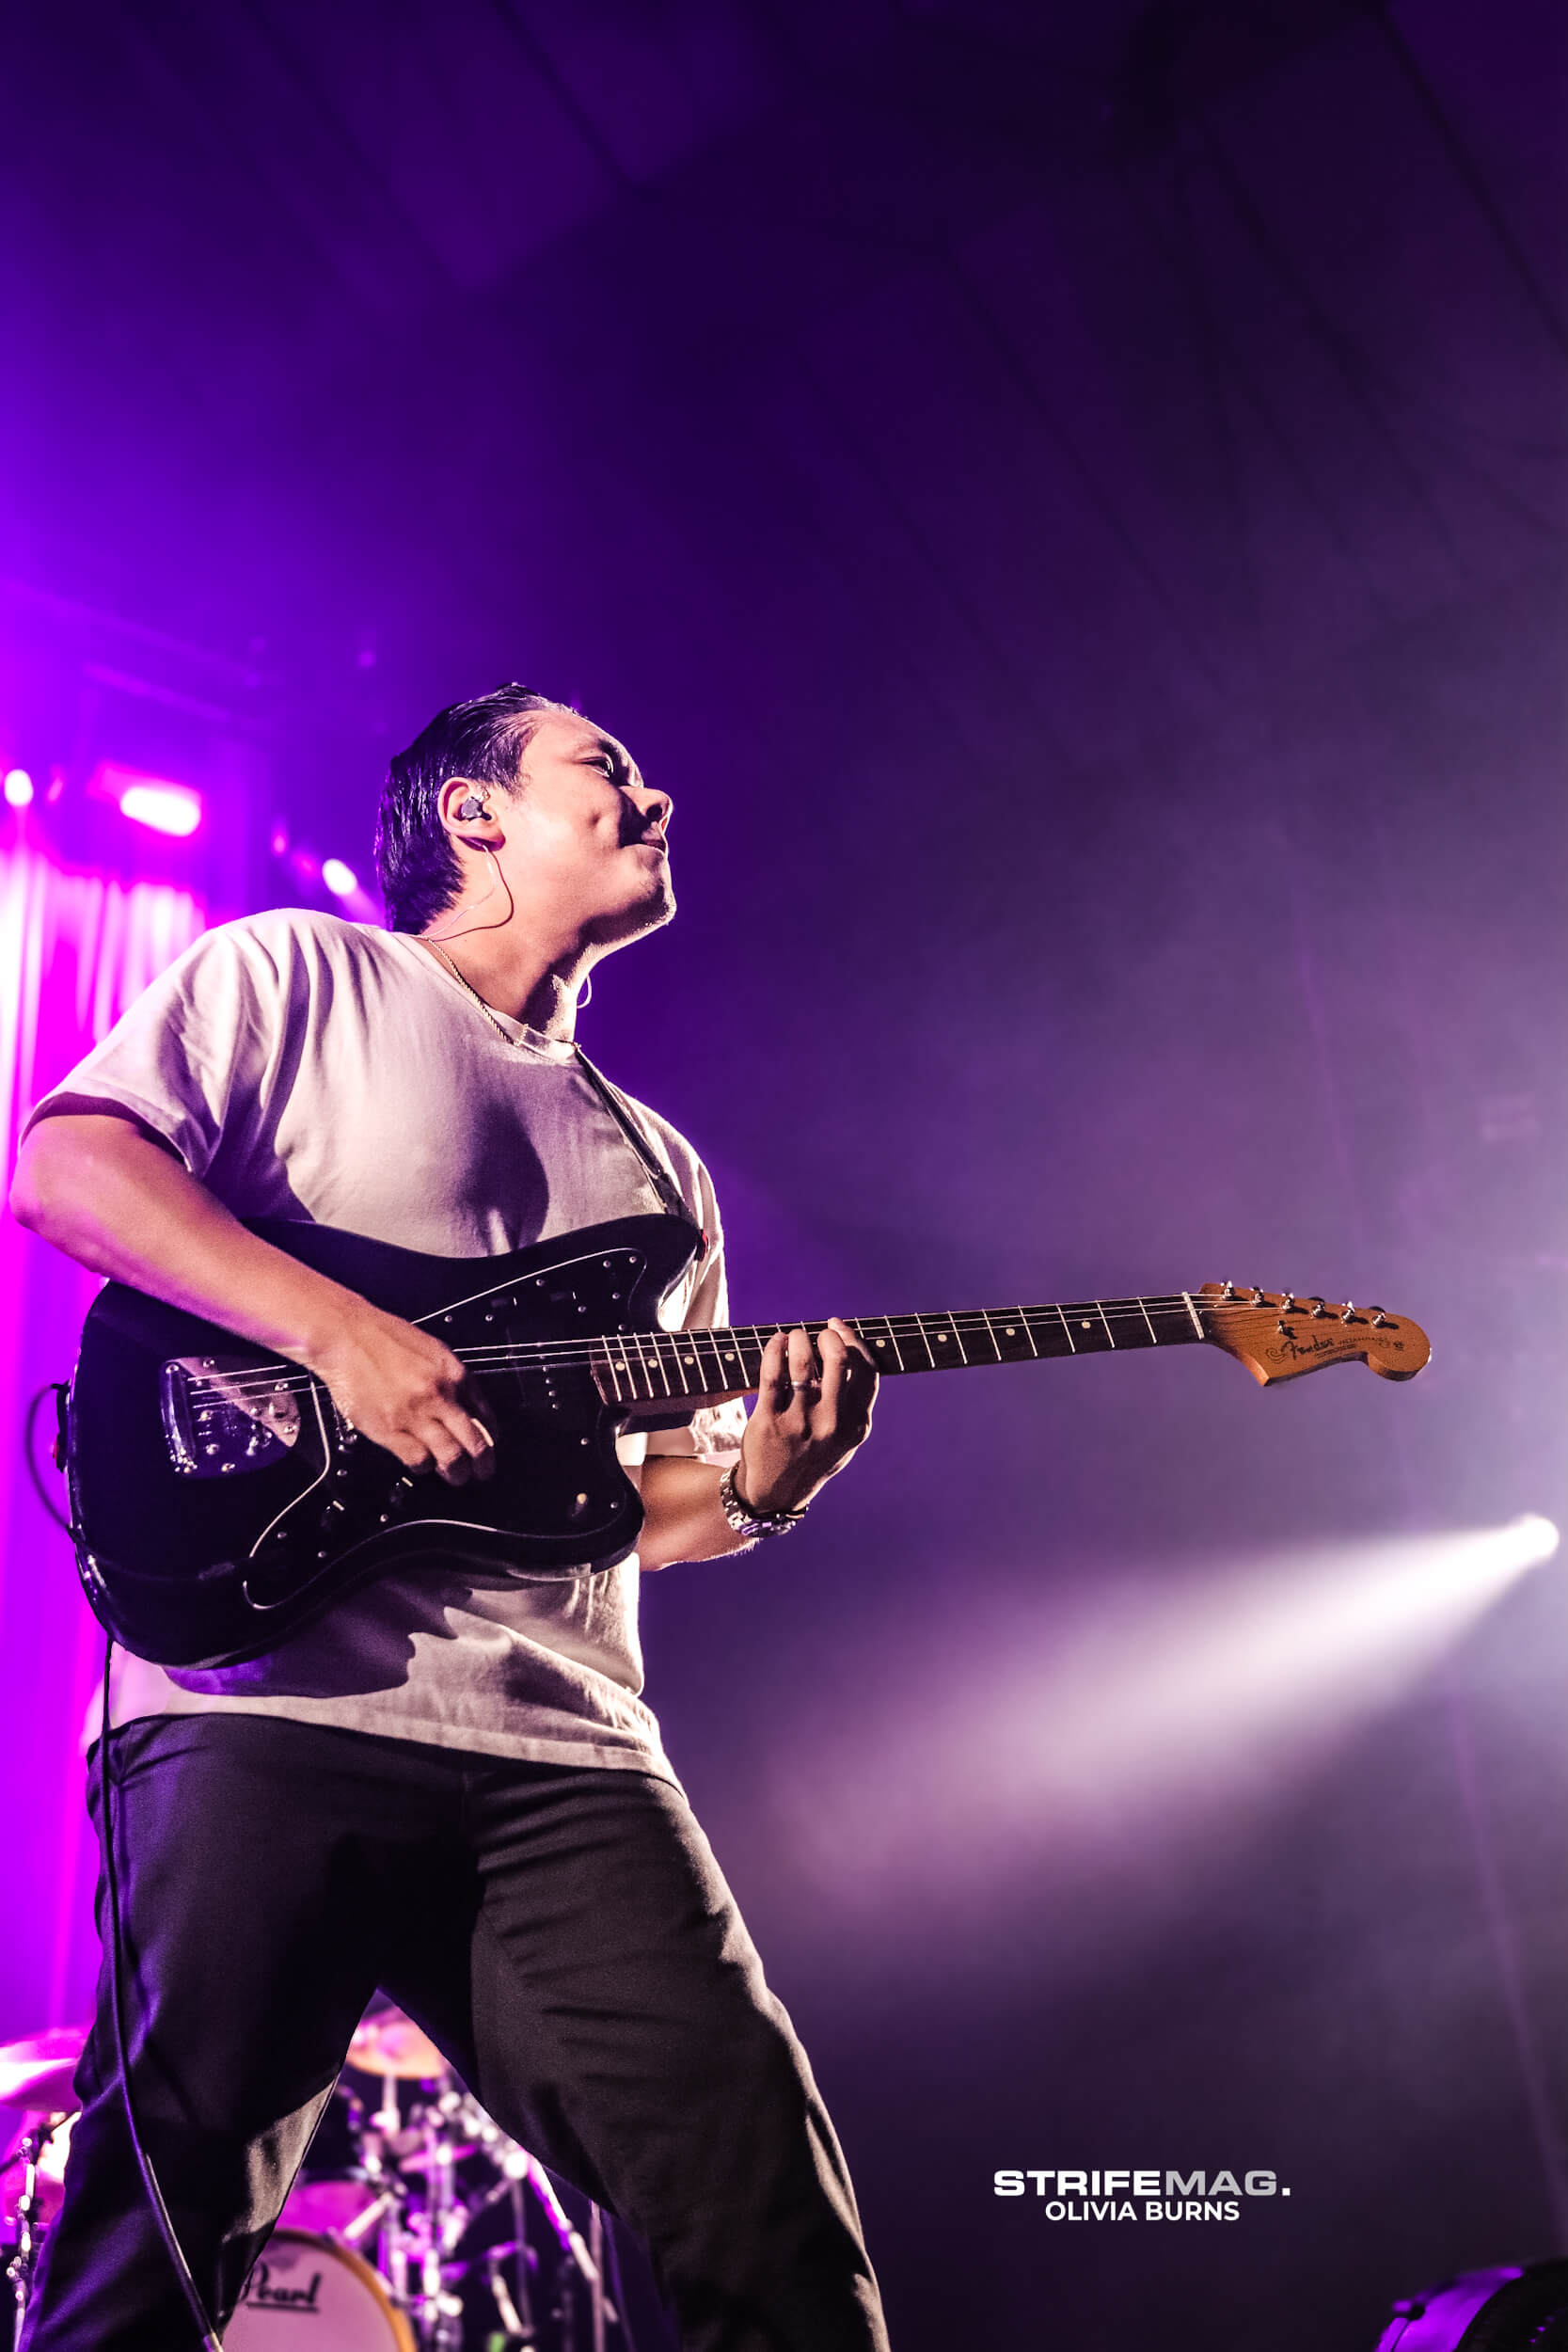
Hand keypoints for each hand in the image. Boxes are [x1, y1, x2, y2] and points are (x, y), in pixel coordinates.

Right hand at [304, 1301, 495, 1485]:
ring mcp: (415, 1415)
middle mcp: (440, 1396)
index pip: (486, 1417)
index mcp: (455, 1374)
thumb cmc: (384, 1338)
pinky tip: (423, 1464)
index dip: (491, 1437)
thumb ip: (452, 1379)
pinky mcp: (389, 1430)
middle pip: (475, 1442)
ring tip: (456, 1477)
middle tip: (483, 1472)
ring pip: (450, 1457)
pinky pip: (418, 1459)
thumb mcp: (432, 1351)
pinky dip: (424, 1466)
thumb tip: (466, 1407)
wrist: (346, 1337)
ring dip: (457, 1473)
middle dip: (483, 1464)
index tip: (489, 1446)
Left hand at [737, 1319, 877, 1515]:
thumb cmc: (813, 1455)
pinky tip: (776, 1342)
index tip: (838, 1327)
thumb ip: (853, 1403)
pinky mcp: (769, 1422)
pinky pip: (772, 1375)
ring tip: (793, 1336)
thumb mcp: (845, 1438)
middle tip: (816, 1333)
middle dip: (827, 1336)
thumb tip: (849, 1348)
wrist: (777, 1493)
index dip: (854, 1341)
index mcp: (856, 1424)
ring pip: (802, 1362)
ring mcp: (800, 1422)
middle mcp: (831, 1422)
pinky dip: (774, 1350)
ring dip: (798, 1339)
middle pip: (839, 1360)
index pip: (867, 1371)